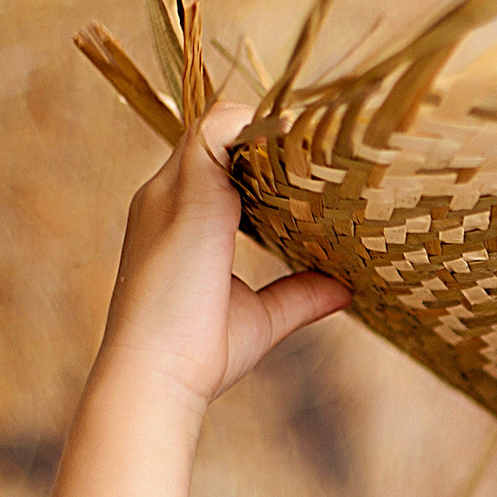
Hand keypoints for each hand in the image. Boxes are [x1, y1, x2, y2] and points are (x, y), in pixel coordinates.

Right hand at [94, 103, 350, 407]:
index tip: (309, 173)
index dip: (258, 155)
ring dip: (270, 130)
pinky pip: (221, 128)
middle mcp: (166, 193)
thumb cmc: (196, 354)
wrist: (155, 377)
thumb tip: (341, 288)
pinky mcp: (191, 194)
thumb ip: (297, 294)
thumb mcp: (259, 316)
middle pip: (219, 130)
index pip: (214, 154)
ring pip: (221, 120)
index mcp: (176, 214)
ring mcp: (174, 189)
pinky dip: (260, 130)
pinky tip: (302, 150)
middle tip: (328, 154)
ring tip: (322, 149)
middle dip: (271, 136)